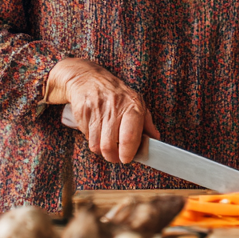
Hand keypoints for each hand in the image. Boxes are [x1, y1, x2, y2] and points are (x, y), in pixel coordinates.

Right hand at [45, 58, 159, 164]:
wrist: (88, 78)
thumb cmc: (116, 94)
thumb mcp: (136, 102)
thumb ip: (146, 122)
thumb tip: (155, 139)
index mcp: (132, 105)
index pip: (129, 136)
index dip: (127, 152)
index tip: (127, 159)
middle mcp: (115, 107)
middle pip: (109, 145)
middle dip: (112, 156)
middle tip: (116, 157)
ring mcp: (97, 109)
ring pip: (96, 145)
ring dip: (101, 150)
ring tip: (107, 145)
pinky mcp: (82, 112)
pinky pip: (86, 136)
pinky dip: (91, 139)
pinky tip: (96, 131)